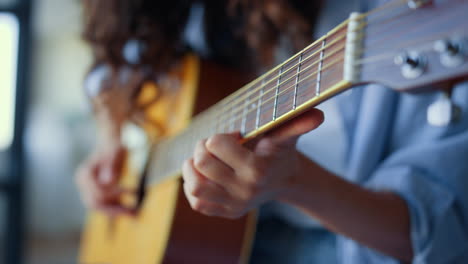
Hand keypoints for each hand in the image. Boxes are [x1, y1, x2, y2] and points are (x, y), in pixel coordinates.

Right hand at [75, 145, 134, 215]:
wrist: (110, 145)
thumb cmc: (113, 147)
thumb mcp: (115, 153)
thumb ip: (112, 166)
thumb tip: (108, 182)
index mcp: (84, 174)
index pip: (97, 193)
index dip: (114, 195)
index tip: (132, 191)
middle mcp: (83, 184)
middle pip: (96, 204)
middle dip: (114, 210)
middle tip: (134, 213)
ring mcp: (89, 189)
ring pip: (101, 207)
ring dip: (117, 211)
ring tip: (135, 213)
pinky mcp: (97, 192)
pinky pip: (106, 204)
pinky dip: (117, 207)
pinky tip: (131, 208)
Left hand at [182, 109, 323, 218]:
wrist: (284, 180)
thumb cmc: (280, 152)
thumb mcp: (286, 136)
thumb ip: (298, 124)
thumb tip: (318, 115)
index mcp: (257, 169)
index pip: (216, 144)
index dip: (221, 135)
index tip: (234, 137)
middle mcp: (244, 191)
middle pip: (201, 163)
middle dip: (203, 147)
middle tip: (214, 146)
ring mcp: (234, 205)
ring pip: (194, 186)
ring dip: (192, 168)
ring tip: (204, 160)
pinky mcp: (225, 212)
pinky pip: (197, 202)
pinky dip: (194, 185)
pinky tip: (205, 175)